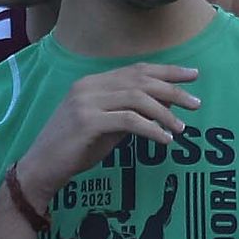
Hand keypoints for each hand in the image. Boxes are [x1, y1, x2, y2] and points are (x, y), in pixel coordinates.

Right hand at [13, 65, 200, 209]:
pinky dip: (151, 129)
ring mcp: (86, 103)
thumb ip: (128, 113)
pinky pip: (129, 121)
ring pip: (137, 99)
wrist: (42, 167)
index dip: (167, 71)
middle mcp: (89, 87)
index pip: (136, 70)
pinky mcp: (87, 122)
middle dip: (173, 91)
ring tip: (181, 128)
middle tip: (196, 103)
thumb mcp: (106, 126)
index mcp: (93, 83)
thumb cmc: (75, 148)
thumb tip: (162, 109)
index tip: (192, 75)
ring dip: (165, 113)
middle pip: (141, 81)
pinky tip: (165, 140)